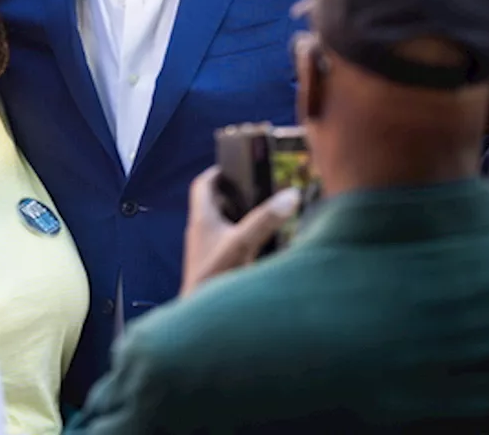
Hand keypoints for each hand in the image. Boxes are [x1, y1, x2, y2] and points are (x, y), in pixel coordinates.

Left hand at [180, 166, 300, 296]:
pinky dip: (243, 240)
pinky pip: (229, 246)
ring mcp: (206, 251)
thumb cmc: (213, 279)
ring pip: (224, 226)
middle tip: (260, 190)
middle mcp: (201, 232)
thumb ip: (265, 220)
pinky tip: (262, 248)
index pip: (202, 185)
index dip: (217, 172)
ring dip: (241, 218)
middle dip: (237, 195)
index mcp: (201, 219)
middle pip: (215, 204)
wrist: (199, 324)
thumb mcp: (243, 244)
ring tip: (266, 215)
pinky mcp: (214, 268)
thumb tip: (290, 195)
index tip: (236, 165)